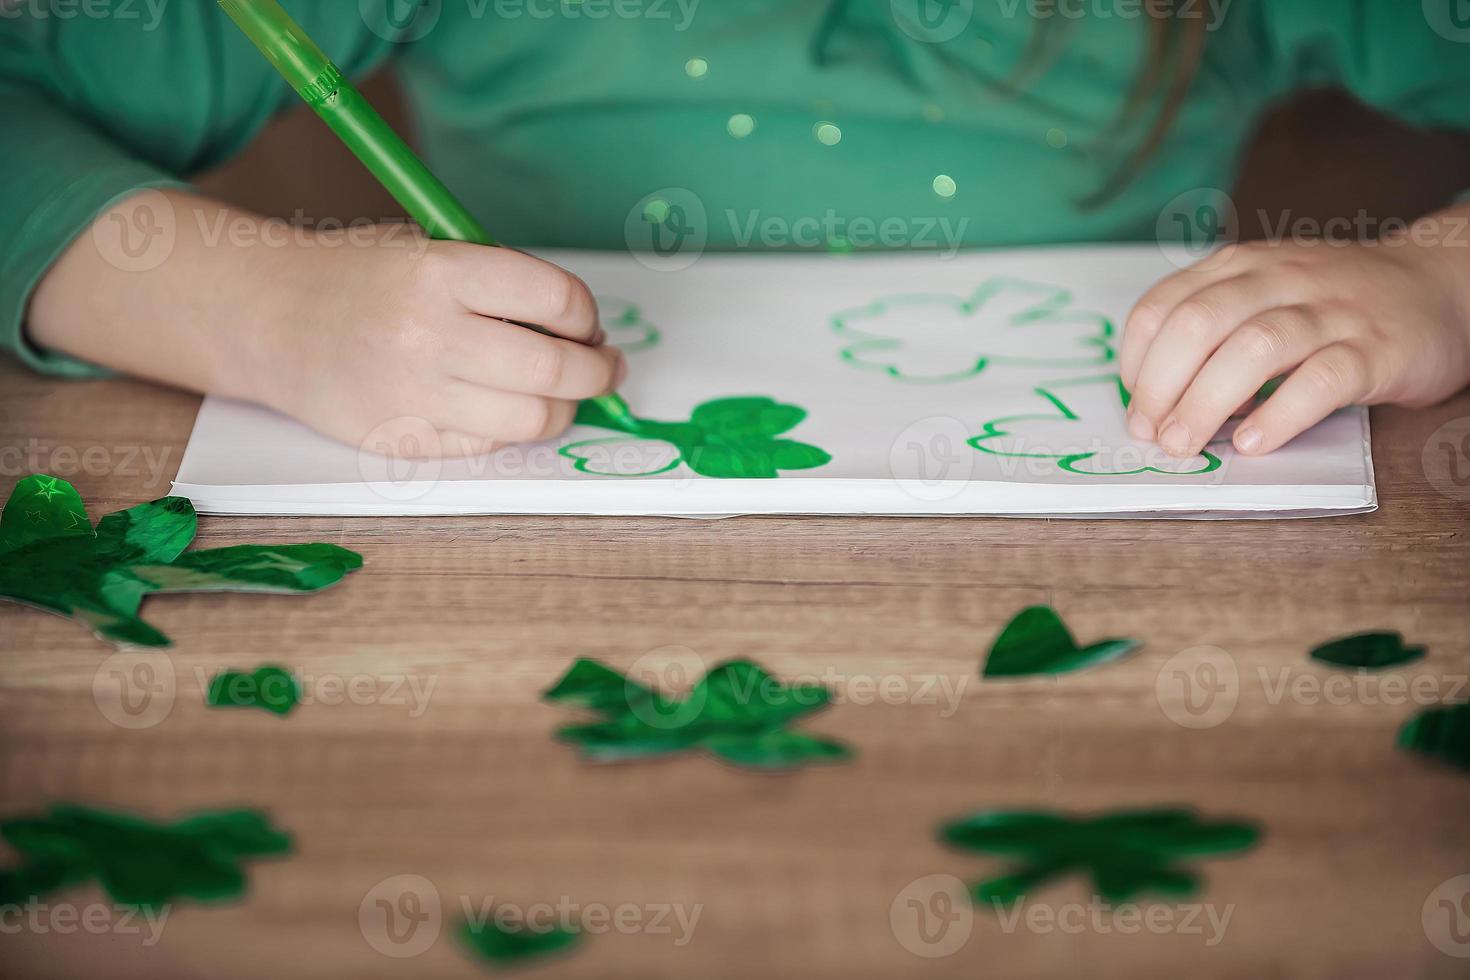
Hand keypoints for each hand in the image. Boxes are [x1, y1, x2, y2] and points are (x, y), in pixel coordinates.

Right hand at [262, 231, 624, 456]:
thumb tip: (582, 329)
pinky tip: (507, 406)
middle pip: (555, 369)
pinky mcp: (402, 440)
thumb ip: (500, 281)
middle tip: (604, 364)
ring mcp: (414, 395)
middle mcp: (429, 335)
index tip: (587, 321)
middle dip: (597, 369)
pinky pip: (488, 444)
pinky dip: (511, 427)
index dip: (585, 314)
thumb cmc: (360, 278)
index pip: (556, 297)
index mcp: (441, 272)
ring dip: (565, 407)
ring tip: (566, 391)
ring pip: (532, 419)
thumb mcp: (428, 248)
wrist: (271, 318)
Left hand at [1121, 214, 1469, 456]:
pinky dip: (1279, 415)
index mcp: (1240, 267)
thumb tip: (1157, 400)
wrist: (1438, 284)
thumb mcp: (1262, 293)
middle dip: (1160, 386)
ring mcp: (1329, 312)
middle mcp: (1279, 280)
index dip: (1136, 362)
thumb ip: (1212, 331)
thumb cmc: (1332, 302)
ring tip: (1184, 445)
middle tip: (1151, 435)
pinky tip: (1252, 443)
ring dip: (1205, 404)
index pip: (1163, 306)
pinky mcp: (1375, 349)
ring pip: (1254, 349)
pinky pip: (1320, 380)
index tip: (1134, 406)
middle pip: (1198, 324)